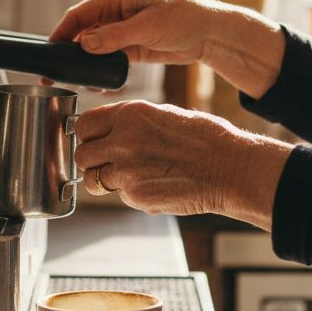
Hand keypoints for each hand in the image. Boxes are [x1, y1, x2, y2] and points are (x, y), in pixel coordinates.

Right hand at [51, 0, 285, 98]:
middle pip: (81, 33)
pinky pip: (107, 61)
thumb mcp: (148, 26)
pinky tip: (97, 84)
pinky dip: (100, 72)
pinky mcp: (129, 49)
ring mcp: (120, 32)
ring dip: (83, 64)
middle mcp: (113, 14)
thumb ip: (116, 35)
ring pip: (92, 49)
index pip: (78, 15)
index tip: (48, 52)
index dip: (61, 33)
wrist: (207, 33)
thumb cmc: (182, 17)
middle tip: (54, 73)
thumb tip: (85, 44)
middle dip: (67, 52)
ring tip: (72, 82)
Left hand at [73, 100, 292, 226]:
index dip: (88, 136)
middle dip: (93, 161)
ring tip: (132, 178)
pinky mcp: (136, 196)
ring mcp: (127, 170)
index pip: (84, 124)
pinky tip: (156, 186)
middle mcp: (123, 140)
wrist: (230, 168)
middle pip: (82, 155)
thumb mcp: (165, 114)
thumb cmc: (206, 140)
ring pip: (94, 180)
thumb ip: (133, 122)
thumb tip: (110, 130)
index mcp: (130, 114)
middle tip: (110, 164)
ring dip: (106, 181)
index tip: (95, 142)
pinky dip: (133, 194)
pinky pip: (121, 196)